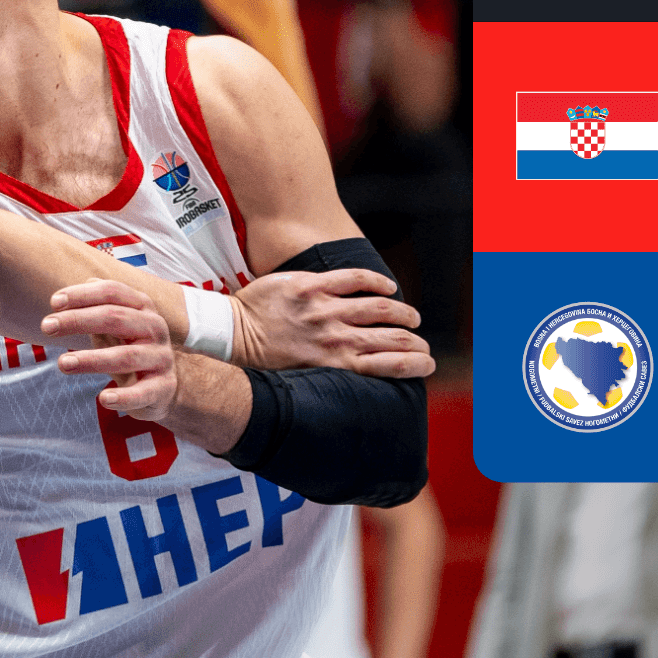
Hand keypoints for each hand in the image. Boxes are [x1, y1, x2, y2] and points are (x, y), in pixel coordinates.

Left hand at [42, 279, 176, 421]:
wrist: (164, 384)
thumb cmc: (130, 348)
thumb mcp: (115, 324)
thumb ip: (96, 307)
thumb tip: (70, 292)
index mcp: (142, 307)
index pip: (113, 292)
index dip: (83, 295)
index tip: (53, 302)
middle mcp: (154, 328)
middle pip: (116, 318)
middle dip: (78, 320)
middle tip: (46, 326)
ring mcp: (161, 358)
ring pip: (125, 356)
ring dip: (91, 360)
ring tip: (62, 364)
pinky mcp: (162, 387)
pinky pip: (142, 392)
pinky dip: (123, 396)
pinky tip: (103, 399)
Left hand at [232, 270, 432, 377]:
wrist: (230, 335)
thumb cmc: (262, 361)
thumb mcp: (300, 379)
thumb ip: (329, 374)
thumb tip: (353, 377)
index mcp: (334, 364)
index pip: (388, 365)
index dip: (415, 364)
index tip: (427, 364)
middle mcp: (334, 338)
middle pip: (391, 337)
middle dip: (415, 342)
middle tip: (423, 344)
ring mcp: (323, 311)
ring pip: (379, 307)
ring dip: (402, 313)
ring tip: (411, 318)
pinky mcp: (309, 286)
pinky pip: (353, 279)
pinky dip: (376, 281)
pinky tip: (388, 285)